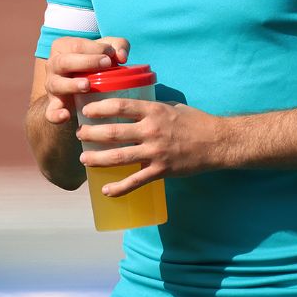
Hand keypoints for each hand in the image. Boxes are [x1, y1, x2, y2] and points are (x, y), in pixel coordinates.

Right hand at [43, 36, 130, 125]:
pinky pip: (50, 112)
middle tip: (106, 63)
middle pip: (64, 61)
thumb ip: (118, 46)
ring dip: (71, 85)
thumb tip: (122, 56)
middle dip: (86, 61)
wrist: (81, 90)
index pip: (76, 45)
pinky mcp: (54, 105)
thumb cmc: (95, 63)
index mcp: (63, 47)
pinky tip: (65, 115)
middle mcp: (53, 65)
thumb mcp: (107, 51)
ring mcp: (52, 85)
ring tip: (87, 85)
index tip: (112, 53)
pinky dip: (55, 115)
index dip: (95, 47)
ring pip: (56, 84)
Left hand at [78, 98, 225, 196]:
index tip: (86, 111)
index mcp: (153, 111)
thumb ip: (151, 107)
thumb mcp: (171, 106)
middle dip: (91, 134)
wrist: (217, 142)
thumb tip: (132, 105)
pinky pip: (136, 181)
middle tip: (79, 135)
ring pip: (119, 157)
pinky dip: (119, 188)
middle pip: (113, 133)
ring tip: (84, 160)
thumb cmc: (195, 121)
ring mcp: (155, 152)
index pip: (119, 106)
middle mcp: (151, 130)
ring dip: (97, 159)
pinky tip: (106, 191)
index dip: (99, 108)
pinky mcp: (161, 170)